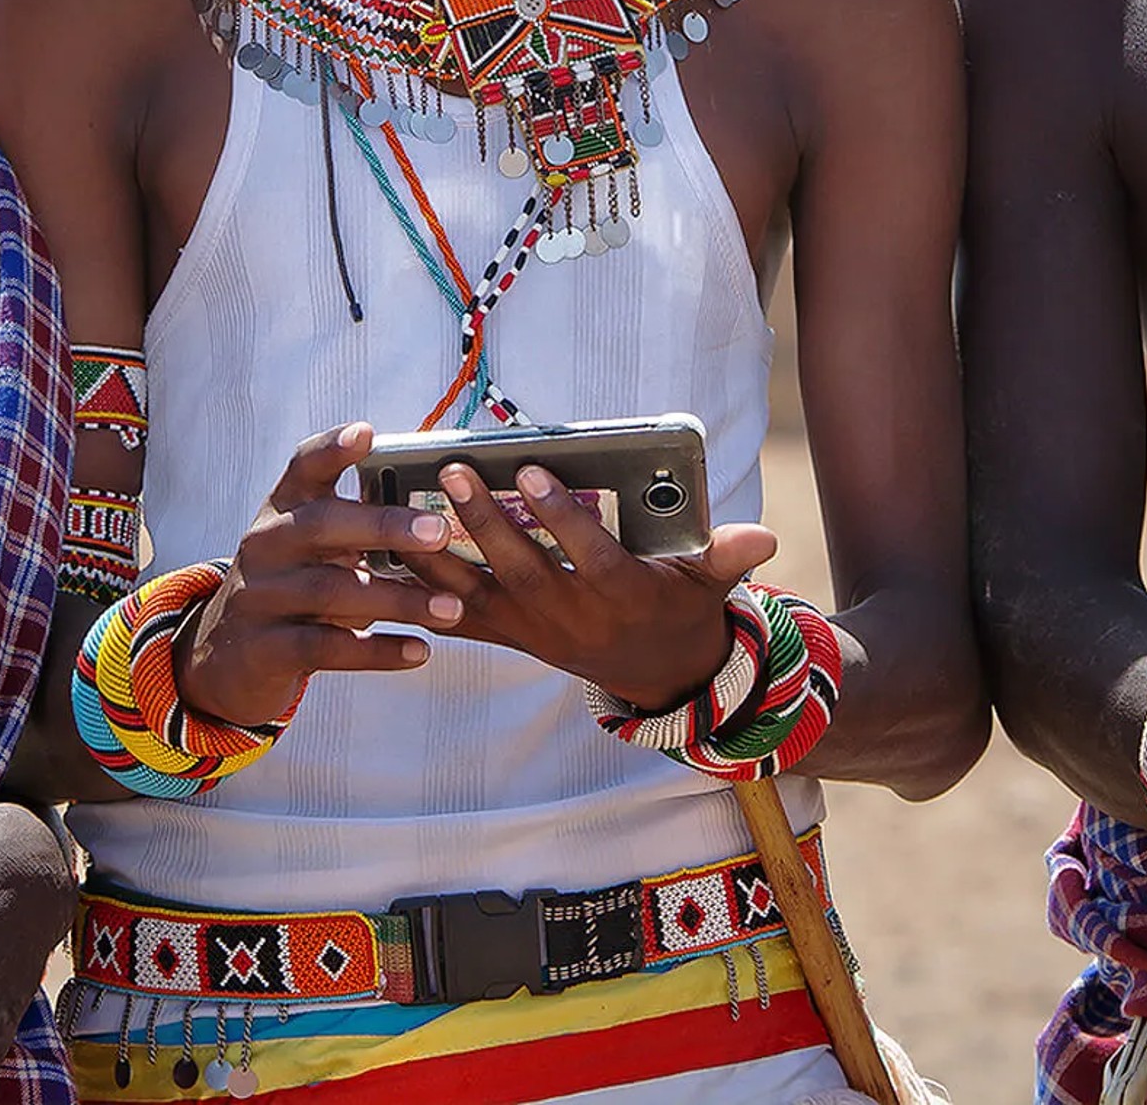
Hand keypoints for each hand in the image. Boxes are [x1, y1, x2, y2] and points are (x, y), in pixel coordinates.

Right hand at [176, 424, 467, 727]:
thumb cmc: (293, 592)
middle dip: (384, 526)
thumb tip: (441, 516)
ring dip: (398, 599)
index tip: (367, 432)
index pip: (303, 468)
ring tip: (450, 608)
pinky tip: (419, 651)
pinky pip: (326, 647)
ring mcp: (260, 597)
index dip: (332, 449)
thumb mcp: (312, 553)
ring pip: (330, 591)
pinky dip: (377, 651)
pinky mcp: (265, 648)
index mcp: (283, 512)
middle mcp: (266, 546)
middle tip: (439, 532)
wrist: (226, 659)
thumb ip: (358, 531)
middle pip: (322, 524)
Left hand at [402, 461, 777, 711]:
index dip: (561, 516)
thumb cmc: (680, 608)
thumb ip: (728, 555)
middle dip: (483, 522)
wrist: (658, 675)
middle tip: (453, 469)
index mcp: (623, 600)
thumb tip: (765, 537)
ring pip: (476, 595)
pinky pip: (454, 614)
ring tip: (404, 507)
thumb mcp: (711, 583)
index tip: (532, 470)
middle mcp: (572, 622)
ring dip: (437, 553)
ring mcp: (532, 633)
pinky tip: (381, 555)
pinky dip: (418, 588)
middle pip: (521, 572)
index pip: (590, 558)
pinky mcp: (506, 636)